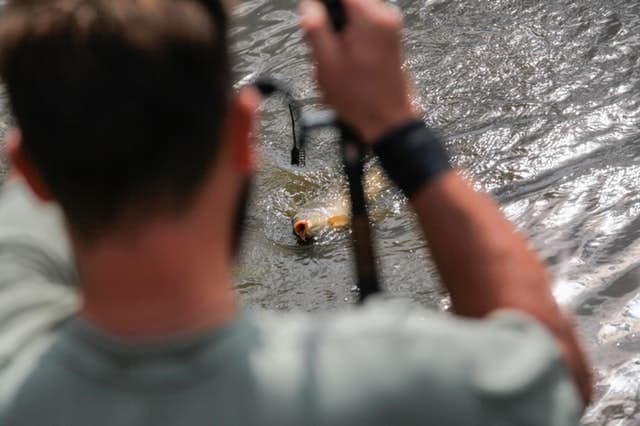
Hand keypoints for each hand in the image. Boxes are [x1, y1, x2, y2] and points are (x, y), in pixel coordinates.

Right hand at [299, 0, 418, 142]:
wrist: (387, 120)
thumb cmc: (360, 98)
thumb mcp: (326, 62)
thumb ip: (315, 28)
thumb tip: (308, 7)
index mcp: (369, 17)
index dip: (323, 3)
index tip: (313, 11)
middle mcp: (385, 17)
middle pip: (349, 1)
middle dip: (331, 18)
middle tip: (321, 41)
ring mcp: (391, 29)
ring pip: (356, 13)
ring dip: (340, 28)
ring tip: (334, 56)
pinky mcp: (391, 40)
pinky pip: (365, 26)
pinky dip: (351, 37)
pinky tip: (345, 60)